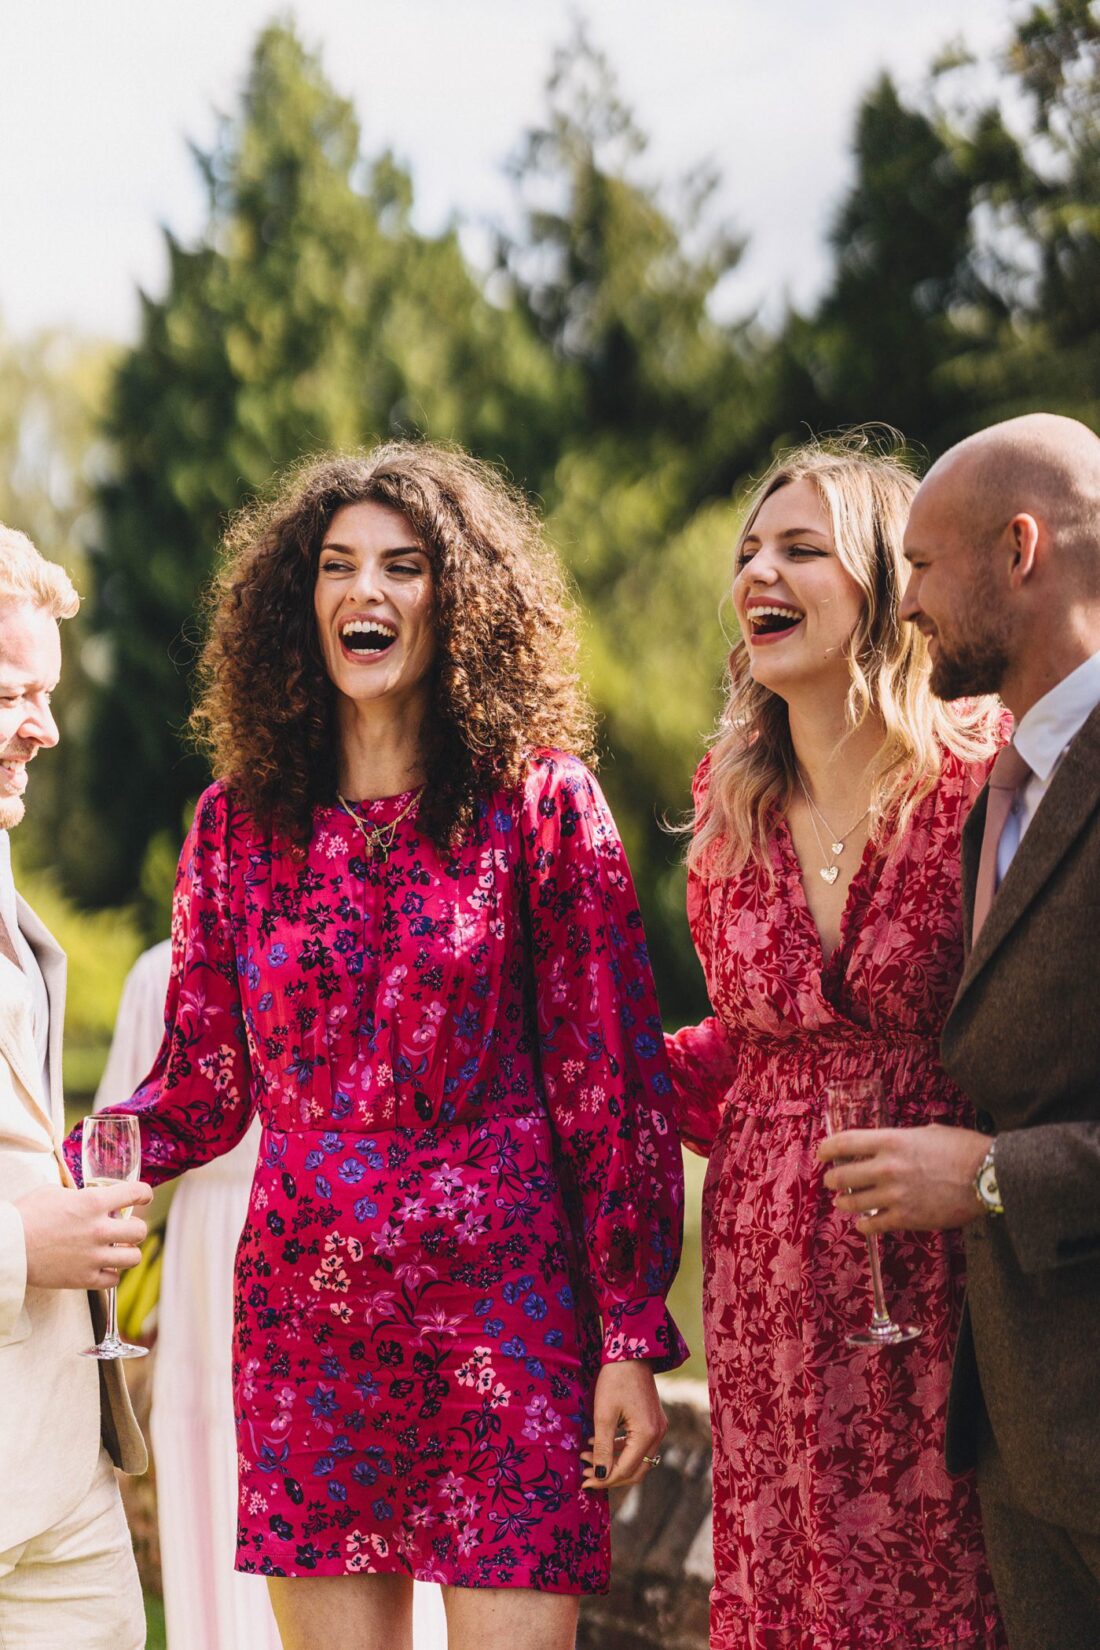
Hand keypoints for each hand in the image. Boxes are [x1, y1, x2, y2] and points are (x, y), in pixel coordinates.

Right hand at [16, 1182, 151, 1289]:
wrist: (7, 1246)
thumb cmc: (26, 1216)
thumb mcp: (54, 1192)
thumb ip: (80, 1195)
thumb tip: (92, 1196)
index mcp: (93, 1202)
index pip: (136, 1194)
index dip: (144, 1194)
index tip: (143, 1197)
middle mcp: (99, 1229)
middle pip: (140, 1231)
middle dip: (136, 1228)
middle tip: (126, 1228)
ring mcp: (93, 1256)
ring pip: (133, 1257)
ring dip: (127, 1252)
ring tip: (117, 1249)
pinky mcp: (83, 1278)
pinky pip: (113, 1279)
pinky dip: (111, 1273)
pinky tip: (102, 1267)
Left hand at [580, 1360, 666, 1490]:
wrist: (631, 1352)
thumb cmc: (615, 1380)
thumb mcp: (604, 1415)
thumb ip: (603, 1448)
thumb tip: (600, 1476)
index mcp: (647, 1434)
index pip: (625, 1470)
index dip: (604, 1479)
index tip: (584, 1481)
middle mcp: (658, 1435)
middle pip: (635, 1470)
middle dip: (609, 1475)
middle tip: (586, 1474)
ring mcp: (658, 1428)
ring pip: (637, 1459)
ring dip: (613, 1462)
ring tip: (587, 1458)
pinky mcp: (653, 1421)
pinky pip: (638, 1445)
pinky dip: (620, 1449)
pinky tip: (600, 1444)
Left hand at [818, 1124, 989, 1233]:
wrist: (987, 1175)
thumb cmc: (963, 1149)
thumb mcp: (928, 1132)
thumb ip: (904, 1139)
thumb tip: (893, 1144)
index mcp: (890, 1141)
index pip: (844, 1143)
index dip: (827, 1149)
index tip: (822, 1154)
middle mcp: (886, 1167)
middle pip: (842, 1176)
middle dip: (833, 1180)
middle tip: (833, 1181)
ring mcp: (894, 1194)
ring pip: (853, 1202)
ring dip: (844, 1202)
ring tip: (843, 1202)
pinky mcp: (906, 1218)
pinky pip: (873, 1224)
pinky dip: (863, 1224)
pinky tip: (862, 1223)